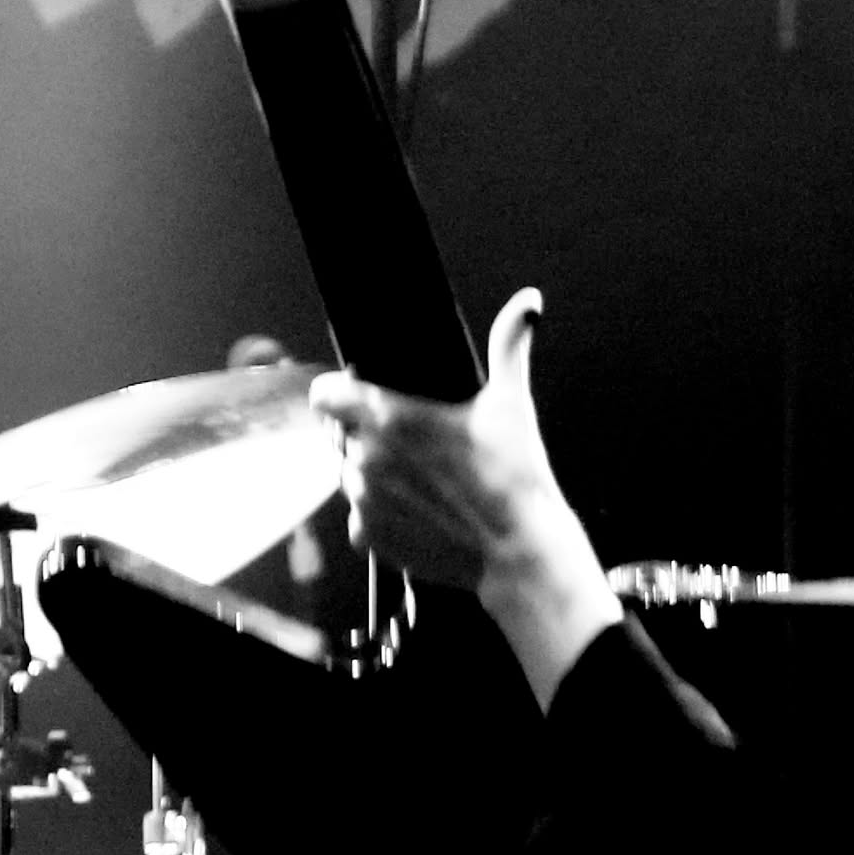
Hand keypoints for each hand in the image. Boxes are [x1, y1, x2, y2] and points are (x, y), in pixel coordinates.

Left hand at [311, 289, 618, 703]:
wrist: (518, 551)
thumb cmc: (515, 476)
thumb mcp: (512, 403)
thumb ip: (510, 346)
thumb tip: (528, 303)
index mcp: (388, 417)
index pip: (325, 394)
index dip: (338, 392)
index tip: (357, 396)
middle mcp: (365, 458)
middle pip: (340, 435)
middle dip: (364, 434)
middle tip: (411, 443)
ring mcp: (363, 501)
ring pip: (349, 476)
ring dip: (372, 474)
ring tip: (420, 479)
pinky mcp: (369, 539)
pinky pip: (358, 519)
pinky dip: (380, 515)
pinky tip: (418, 511)